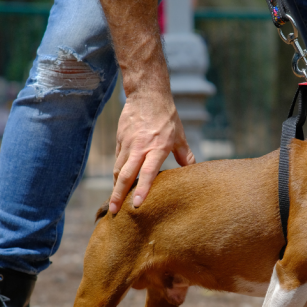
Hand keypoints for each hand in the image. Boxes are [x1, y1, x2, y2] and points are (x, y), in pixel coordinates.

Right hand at [109, 92, 194, 213]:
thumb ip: (185, 155)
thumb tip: (192, 170)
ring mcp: (127, 144)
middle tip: (115, 211)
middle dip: (119, 195)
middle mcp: (139, 147)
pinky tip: (118, 184)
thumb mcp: (180, 136)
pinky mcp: (120, 140)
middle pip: (125, 175)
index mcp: (157, 147)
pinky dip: (117, 174)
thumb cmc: (167, 116)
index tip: (136, 205)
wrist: (147, 94)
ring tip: (114, 202)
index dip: (143, 189)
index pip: (148, 173)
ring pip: (118, 169)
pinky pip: (117, 160)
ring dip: (115, 187)